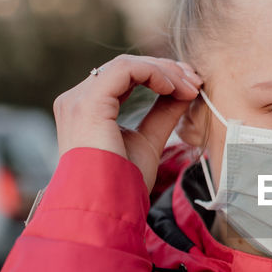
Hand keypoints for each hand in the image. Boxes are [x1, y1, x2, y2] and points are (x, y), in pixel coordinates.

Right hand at [53, 55, 203, 193]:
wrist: (107, 207)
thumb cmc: (123, 183)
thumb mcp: (149, 141)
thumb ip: (163, 113)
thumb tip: (185, 90)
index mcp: (87, 109)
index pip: (125, 77)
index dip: (160, 76)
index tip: (191, 87)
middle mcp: (76, 100)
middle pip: (126, 67)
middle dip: (166, 70)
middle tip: (195, 82)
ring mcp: (78, 100)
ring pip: (127, 64)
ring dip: (164, 71)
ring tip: (190, 87)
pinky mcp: (88, 103)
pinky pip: (125, 70)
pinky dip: (154, 73)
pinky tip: (173, 88)